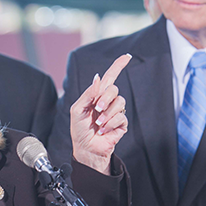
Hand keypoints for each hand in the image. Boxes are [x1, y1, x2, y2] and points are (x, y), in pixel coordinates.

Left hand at [70, 54, 130, 174]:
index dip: (118, 66)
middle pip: (114, 89)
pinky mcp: (121, 123)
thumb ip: (88, 93)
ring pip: (120, 102)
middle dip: (105, 98)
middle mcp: (108, 101)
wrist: (85, 148)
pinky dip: (110, 123)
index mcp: (97, 95)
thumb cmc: (79, 129)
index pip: (110, 76)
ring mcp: (116, 111)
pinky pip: (121, 117)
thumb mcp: (78, 109)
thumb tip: (98, 78)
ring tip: (98, 123)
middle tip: (97, 109)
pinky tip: (103, 130)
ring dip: (107, 113)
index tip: (127, 56)